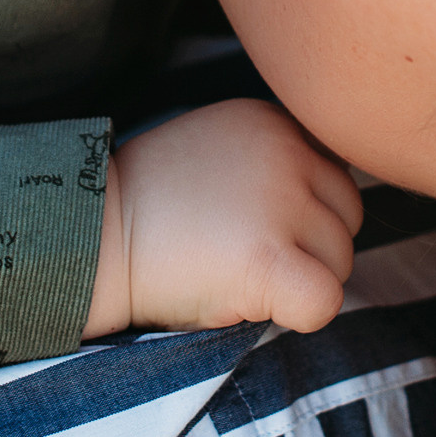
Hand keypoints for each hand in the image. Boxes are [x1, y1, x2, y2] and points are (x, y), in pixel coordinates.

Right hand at [83, 100, 362, 337]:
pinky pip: (325, 302)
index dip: (301, 214)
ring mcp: (280, 204)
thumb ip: (279, 162)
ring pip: (340, 263)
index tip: (248, 224)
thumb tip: (335, 209)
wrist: (89, 235)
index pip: (335, 178)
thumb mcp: (222, 148)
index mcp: (276, 122)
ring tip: (233, 271)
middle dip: (307, 248)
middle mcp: (287, 153)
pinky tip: (254, 303)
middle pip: (347, 220)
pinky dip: (300, 314)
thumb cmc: (151, 205)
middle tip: (241, 255)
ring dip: (298, 279)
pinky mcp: (268, 259)